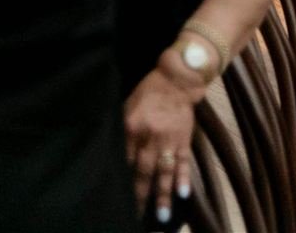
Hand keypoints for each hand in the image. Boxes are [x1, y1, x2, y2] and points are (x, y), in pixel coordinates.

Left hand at [124, 57, 198, 219]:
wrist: (178, 77)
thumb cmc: (149, 92)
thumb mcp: (127, 107)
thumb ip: (122, 132)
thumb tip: (111, 154)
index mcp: (131, 128)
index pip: (124, 161)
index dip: (120, 182)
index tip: (115, 201)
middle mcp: (150, 136)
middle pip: (142, 172)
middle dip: (139, 198)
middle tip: (135, 220)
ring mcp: (169, 139)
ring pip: (164, 171)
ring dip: (163, 194)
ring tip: (162, 217)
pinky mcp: (184, 138)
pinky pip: (184, 161)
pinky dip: (184, 177)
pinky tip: (183, 193)